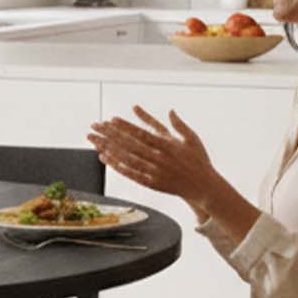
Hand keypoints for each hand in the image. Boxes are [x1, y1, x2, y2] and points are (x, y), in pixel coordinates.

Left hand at [89, 106, 217, 207]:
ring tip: (94, 142)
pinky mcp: (151, 182)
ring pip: (126, 158)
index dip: (125, 127)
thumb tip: (170, 111)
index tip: (110, 120)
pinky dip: (116, 166)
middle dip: (109, 135)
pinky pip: (130, 173)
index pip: (141, 133)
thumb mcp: (192, 139)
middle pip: (129, 145)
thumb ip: (179, 125)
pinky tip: (104, 158)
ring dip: (108, 149)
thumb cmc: (198, 160)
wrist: (203, 186)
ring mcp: (153, 171)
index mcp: (167, 144)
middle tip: (93, 127)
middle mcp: (158, 157)